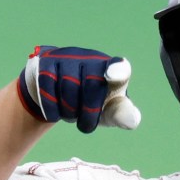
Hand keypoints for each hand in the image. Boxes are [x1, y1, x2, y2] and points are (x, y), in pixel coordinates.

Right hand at [17, 45, 140, 132]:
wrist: (57, 95)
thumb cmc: (91, 104)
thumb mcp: (108, 112)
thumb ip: (122, 114)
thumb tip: (132, 121)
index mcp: (114, 70)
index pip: (120, 69)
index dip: (117, 70)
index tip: (113, 74)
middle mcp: (92, 57)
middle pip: (92, 86)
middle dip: (88, 112)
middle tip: (85, 123)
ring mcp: (69, 56)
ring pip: (68, 87)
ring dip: (69, 111)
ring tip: (70, 114)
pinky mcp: (46, 61)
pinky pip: (47, 87)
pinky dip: (52, 108)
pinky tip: (55, 112)